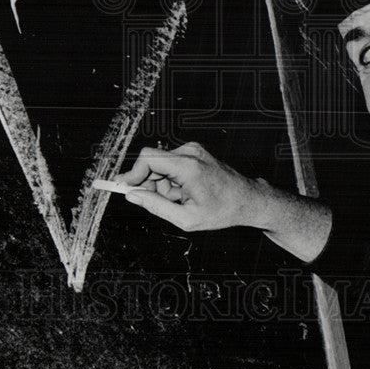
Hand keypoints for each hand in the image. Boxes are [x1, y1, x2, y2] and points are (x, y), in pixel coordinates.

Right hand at [115, 142, 268, 231]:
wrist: (247, 200)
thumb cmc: (222, 210)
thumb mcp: (186, 218)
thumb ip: (156, 206)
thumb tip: (133, 196)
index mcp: (188, 166)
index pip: (148, 159)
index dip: (131, 174)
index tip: (121, 187)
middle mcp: (190, 152)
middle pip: (152, 163)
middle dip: (150, 185)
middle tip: (160, 204)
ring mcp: (193, 150)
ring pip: (161, 166)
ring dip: (164, 186)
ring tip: (183, 200)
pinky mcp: (194, 152)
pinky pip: (171, 165)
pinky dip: (172, 181)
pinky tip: (187, 192)